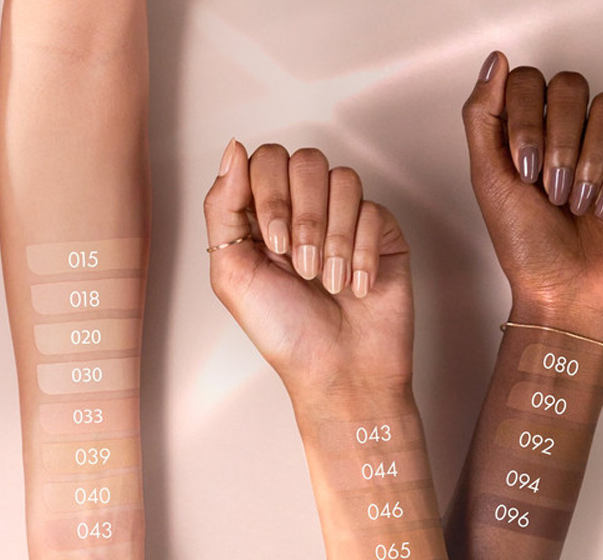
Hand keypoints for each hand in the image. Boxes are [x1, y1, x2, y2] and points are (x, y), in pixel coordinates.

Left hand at [203, 140, 412, 398]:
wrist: (338, 369)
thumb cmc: (283, 332)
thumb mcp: (232, 273)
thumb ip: (221, 208)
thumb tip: (233, 148)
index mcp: (262, 216)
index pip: (265, 160)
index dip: (268, 192)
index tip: (271, 242)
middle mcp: (303, 210)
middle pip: (305, 160)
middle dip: (302, 216)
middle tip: (299, 266)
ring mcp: (344, 218)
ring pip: (343, 179)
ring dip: (331, 238)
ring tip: (327, 284)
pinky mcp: (381, 232)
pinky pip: (373, 210)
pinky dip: (360, 254)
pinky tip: (356, 288)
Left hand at [462, 51, 602, 341]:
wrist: (564, 291)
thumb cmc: (526, 248)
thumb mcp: (487, 180)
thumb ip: (483, 118)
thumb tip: (494, 63)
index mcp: (526, 134)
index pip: (530, 81)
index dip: (527, 118)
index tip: (522, 167)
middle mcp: (566, 134)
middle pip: (572, 86)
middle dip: (558, 143)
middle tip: (549, 190)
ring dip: (587, 161)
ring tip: (575, 204)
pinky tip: (602, 207)